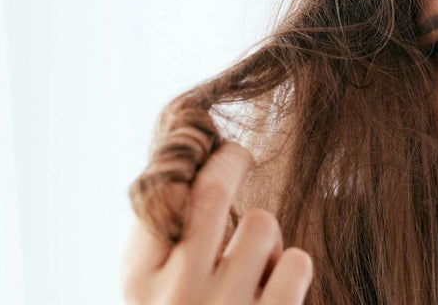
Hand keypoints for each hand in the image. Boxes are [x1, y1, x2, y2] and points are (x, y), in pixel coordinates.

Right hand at [120, 141, 313, 303]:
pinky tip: (275, 287)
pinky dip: (292, 266)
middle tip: (239, 155)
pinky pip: (297, 262)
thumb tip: (185, 158)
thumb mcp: (150, 288)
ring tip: (253, 260)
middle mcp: (177, 294)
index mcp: (140, 280)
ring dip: (264, 232)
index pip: (163, 192)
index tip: (211, 147)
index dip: (193, 159)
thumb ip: (159, 234)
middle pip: (212, 190)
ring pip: (261, 223)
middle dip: (231, 160)